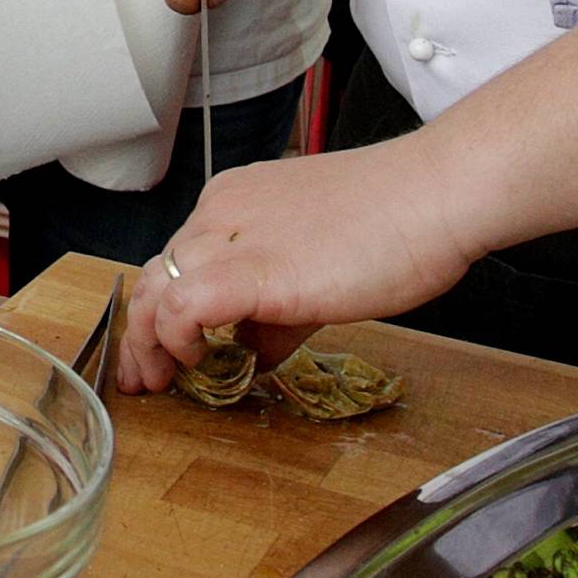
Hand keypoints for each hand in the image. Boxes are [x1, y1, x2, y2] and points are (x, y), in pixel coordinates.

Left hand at [116, 21, 577, 392]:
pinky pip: (184, 308)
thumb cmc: (399, 221)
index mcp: (236, 202)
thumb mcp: (320, 263)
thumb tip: (258, 344)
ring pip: (156, 290)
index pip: (177, 258)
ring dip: (152, 343)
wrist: (436, 195)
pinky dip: (178, 339)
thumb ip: (280, 306)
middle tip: (145, 378)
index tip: (163, 350)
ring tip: (163, 381)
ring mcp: (232, 238)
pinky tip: (198, 362)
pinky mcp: (251, 272)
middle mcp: (222, 212)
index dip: (162, 309)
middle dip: (142, 333)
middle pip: (155, 274)